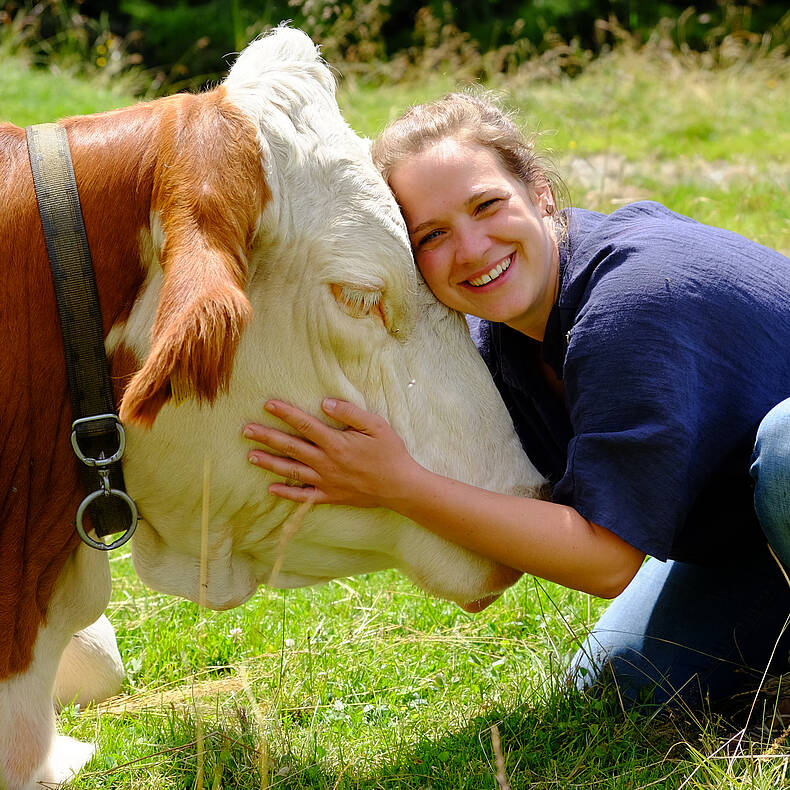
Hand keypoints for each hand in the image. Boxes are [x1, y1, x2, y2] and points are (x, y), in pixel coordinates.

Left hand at [243, 398, 419, 506]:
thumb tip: (325, 402)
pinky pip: (303, 496)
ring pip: (291, 471)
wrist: (401, 487)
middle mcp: (326, 462)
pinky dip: (286, 494)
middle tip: (246, 430)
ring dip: (269, 463)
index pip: (305, 424)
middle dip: (267, 437)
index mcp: (336, 443)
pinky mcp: (330, 496)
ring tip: (250, 455)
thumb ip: (350, 412)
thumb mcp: (376, 426)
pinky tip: (271, 489)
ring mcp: (326, 481)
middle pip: (290, 447)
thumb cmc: (390, 453)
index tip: (268, 404)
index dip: (285, 413)